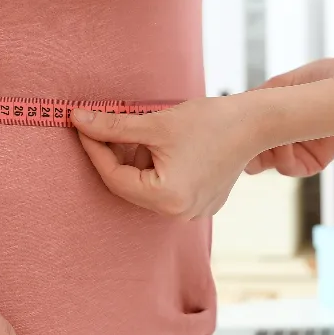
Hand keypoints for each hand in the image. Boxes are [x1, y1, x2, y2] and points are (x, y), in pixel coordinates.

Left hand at [72, 95, 262, 218]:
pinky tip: (156, 143)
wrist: (256, 123)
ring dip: (135, 160)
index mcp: (166, 199)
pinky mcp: (201, 203)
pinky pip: (165, 188)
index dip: (93, 150)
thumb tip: (78, 120)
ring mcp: (192, 212)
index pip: (113, 177)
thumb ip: (113, 126)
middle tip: (100, 126)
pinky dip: (154, 167)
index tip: (81, 126)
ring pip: (147, 186)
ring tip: (136, 130)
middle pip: (130, 185)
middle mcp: (178, 214)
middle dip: (114, 155)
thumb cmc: (209, 121)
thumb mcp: (155, 123)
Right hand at [244, 58, 333, 175]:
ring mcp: (296, 152)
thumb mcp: (282, 84)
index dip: (235, 139)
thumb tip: (235, 107)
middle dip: (246, 153)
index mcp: (269, 122)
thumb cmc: (319, 77)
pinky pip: (291, 169)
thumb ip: (258, 96)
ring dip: (268, 153)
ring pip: (270, 165)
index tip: (236, 130)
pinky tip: (288, 142)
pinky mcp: (313, 162)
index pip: (242, 138)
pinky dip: (284, 159)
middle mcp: (280, 139)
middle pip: (252, 158)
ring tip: (275, 136)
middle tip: (249, 142)